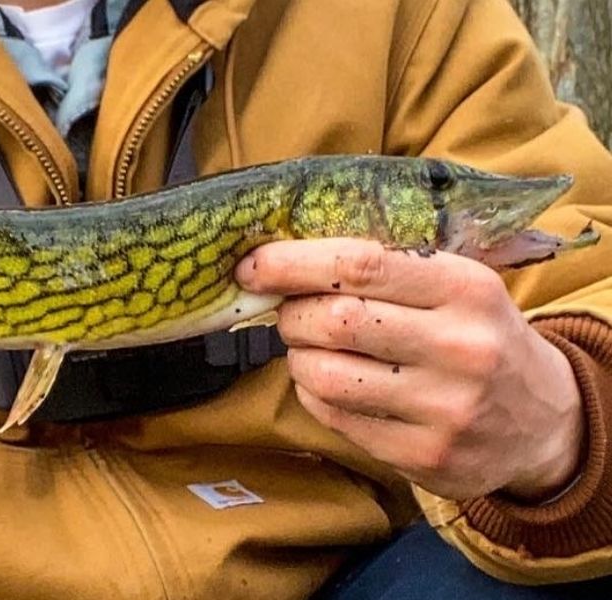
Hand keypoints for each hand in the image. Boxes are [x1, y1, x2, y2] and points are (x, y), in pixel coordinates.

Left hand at [235, 239, 583, 500]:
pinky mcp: (424, 457)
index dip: (292, 263)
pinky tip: (333, 382)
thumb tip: (285, 261)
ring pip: (325, 375)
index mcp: (464, 287)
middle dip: (291, 314)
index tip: (252, 266)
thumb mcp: (456, 285)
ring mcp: (444, 409)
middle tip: (290, 312)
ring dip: (298, 356)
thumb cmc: (478, 335)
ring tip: (311, 348)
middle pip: (333, 321)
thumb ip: (385, 268)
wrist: (542, 420)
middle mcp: (460, 347)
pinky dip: (314, 393)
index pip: (360, 264)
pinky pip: (335, 418)